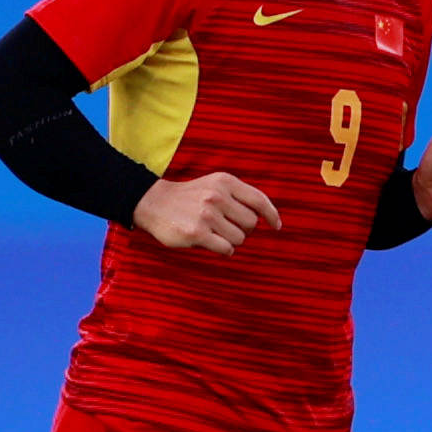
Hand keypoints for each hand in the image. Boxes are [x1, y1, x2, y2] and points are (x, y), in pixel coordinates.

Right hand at [133, 170, 279, 251]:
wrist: (155, 203)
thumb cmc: (190, 197)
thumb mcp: (215, 185)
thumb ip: (239, 195)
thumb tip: (266, 217)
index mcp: (225, 181)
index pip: (259, 200)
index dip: (272, 215)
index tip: (277, 227)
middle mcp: (218, 196)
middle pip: (251, 223)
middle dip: (244, 230)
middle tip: (228, 228)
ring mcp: (207, 215)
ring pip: (240, 238)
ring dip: (232, 241)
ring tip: (216, 234)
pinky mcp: (197, 233)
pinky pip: (227, 249)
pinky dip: (224, 250)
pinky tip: (213, 244)